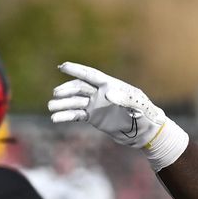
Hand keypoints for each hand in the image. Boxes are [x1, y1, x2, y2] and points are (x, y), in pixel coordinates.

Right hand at [49, 62, 188, 169]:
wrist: (146, 132)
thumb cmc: (145, 114)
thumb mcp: (137, 105)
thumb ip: (123, 98)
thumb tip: (107, 93)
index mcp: (111, 85)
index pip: (91, 75)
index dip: (77, 70)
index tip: (62, 66)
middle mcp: (101, 93)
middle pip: (80, 88)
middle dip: (67, 90)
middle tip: (56, 94)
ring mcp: (96, 105)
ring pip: (75, 102)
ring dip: (63, 104)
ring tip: (51, 108)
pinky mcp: (94, 117)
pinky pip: (77, 115)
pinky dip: (66, 116)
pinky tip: (56, 118)